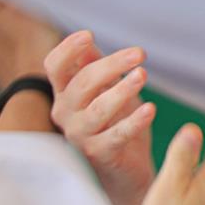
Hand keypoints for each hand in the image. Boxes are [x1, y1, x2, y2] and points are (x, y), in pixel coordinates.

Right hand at [47, 32, 157, 204]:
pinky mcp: (99, 154)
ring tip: (143, 75)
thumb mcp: (107, 90)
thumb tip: (88, 44)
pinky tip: (150, 109)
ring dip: (121, 90)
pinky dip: (134, 121)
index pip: (54, 67)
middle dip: (111, 65)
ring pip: (97, 109)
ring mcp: (80, 136)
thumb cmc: (114, 123)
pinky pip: (116, 136)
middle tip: (140, 53)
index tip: (89, 35)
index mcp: (65, 94)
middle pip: (82, 83)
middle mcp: (66, 114)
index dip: (67, 49)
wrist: (125, 170)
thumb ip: (96, 69)